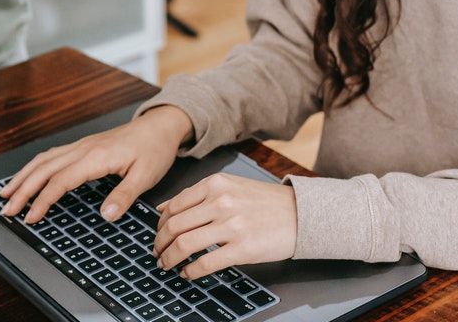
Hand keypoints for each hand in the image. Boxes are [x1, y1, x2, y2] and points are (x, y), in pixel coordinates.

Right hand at [0, 105, 193, 223]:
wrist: (159, 126)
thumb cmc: (154, 149)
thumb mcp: (146, 176)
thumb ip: (124, 196)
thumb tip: (106, 215)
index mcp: (96, 157)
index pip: (60, 181)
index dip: (43, 200)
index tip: (31, 218)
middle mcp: (83, 149)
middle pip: (43, 169)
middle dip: (22, 190)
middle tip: (6, 209)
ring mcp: (80, 146)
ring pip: (43, 160)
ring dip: (22, 177)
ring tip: (6, 193)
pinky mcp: (82, 146)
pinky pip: (50, 156)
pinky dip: (33, 167)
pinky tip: (27, 176)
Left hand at [153, 173, 297, 279]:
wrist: (300, 213)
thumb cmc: (264, 202)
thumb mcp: (229, 187)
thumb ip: (196, 196)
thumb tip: (161, 209)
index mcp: (215, 184)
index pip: (173, 206)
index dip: (159, 225)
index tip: (157, 235)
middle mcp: (221, 202)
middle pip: (174, 226)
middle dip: (159, 243)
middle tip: (157, 252)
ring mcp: (232, 225)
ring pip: (184, 244)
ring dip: (169, 258)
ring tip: (166, 264)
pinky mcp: (243, 248)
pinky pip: (205, 263)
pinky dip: (190, 271)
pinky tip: (187, 273)